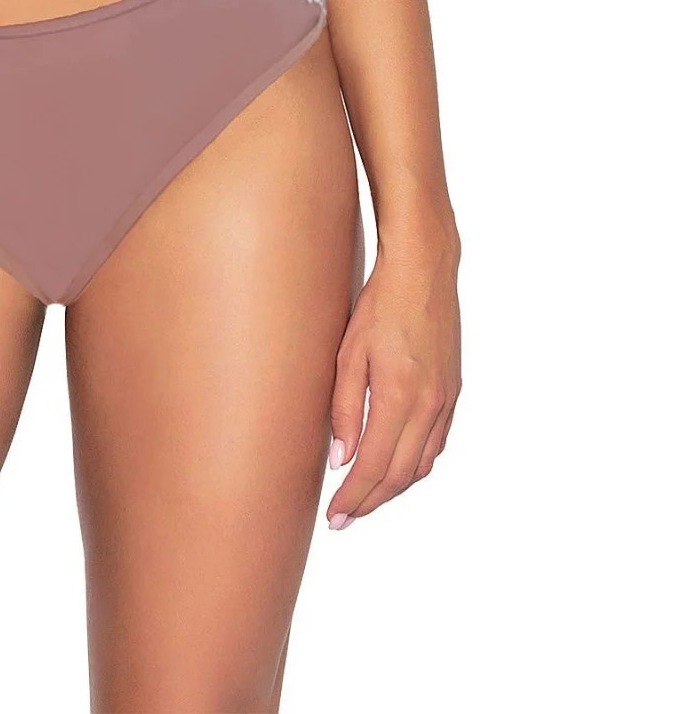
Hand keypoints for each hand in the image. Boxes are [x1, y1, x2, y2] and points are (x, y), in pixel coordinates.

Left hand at [325, 225, 460, 527]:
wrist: (423, 270)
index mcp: (399, 397)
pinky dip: (415, 464)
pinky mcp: (453, 391)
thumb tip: (341, 459)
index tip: (335, 517)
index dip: (354, 497)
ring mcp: (445, 400)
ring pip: (422, 464)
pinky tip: (397, 466)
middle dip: (371, 501)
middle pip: (400, 475)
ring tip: (366, 498)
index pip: (375, 467)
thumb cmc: (380, 304)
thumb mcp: (348, 353)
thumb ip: (343, 409)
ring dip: (394, 488)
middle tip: (344, 518)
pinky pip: (436, 443)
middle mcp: (429, 406)